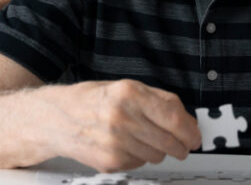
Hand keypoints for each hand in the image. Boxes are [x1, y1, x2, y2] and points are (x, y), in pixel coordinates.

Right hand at [47, 80, 200, 172]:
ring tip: (139, 137)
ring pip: (157, 156)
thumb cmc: (90, 100)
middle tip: (181, 145)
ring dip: (157, 150)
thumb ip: (157, 100)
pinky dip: (138, 157)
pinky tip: (124, 145)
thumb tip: (187, 120)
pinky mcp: (110, 162)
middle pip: (170, 141)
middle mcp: (122, 118)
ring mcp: (116, 143)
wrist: (55, 119)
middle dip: (180, 145)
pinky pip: (140, 164)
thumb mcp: (124, 87)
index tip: (195, 136)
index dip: (191, 131)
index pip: (174, 118)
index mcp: (129, 93)